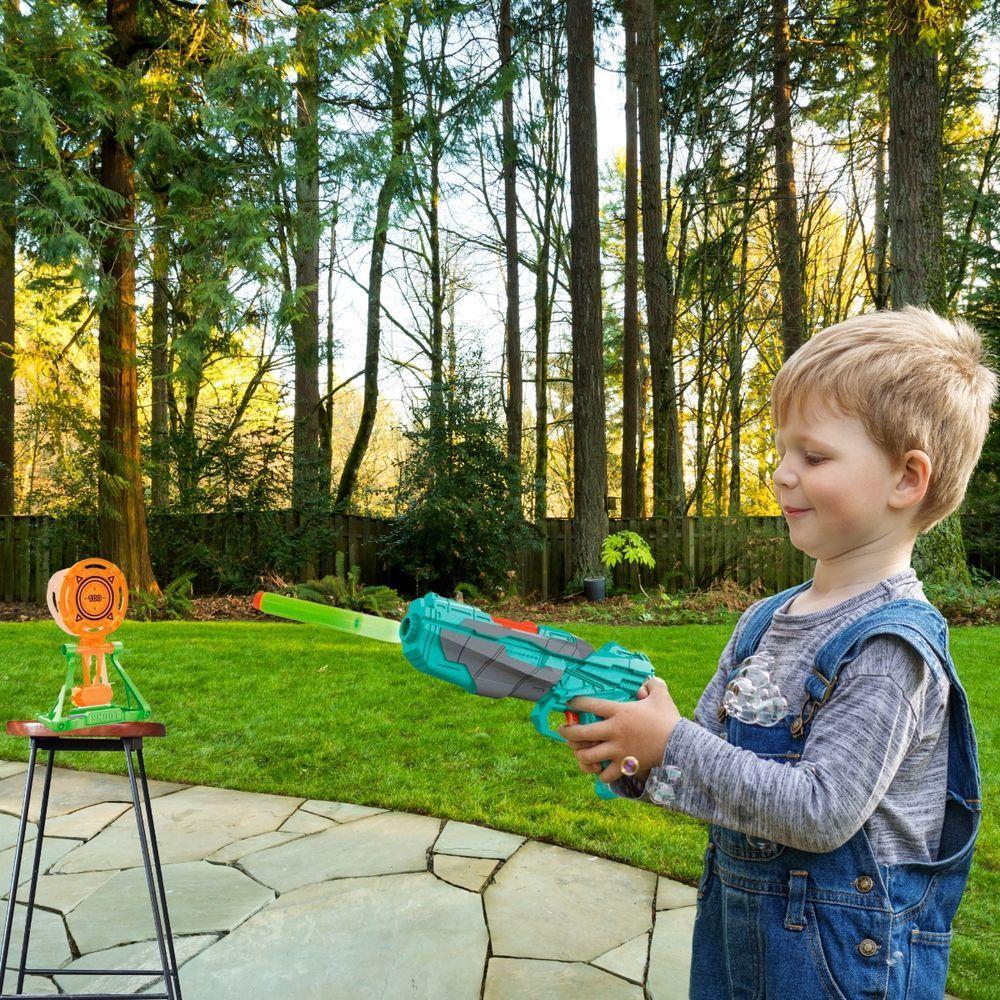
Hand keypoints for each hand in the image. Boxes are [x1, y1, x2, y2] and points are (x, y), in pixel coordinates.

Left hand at [557, 677, 680, 784]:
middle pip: (581, 733)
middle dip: (567, 732)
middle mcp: (614, 731)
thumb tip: (645, 683)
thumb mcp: (661, 695)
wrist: (680, 745)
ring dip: (580, 755)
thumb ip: (652, 684)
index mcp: (619, 711)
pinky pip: (605, 775)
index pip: (589, 704)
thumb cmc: (668, 719)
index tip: (568, 704)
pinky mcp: (624, 766)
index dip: (575, 703)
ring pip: (588, 756)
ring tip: (578, 752)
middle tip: (562, 730)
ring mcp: (618, 750)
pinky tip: (599, 770)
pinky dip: (599, 774)